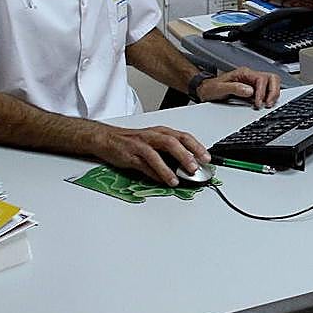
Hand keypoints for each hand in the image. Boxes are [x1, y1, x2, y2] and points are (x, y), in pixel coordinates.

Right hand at [92, 124, 209, 186]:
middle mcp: (152, 135)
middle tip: (196, 167)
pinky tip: (162, 180)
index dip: (197, 147)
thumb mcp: (154, 142)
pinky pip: (144, 164)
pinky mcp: (130, 154)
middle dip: (186, 154)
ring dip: (169, 166)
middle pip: (173, 142)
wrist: (106, 138)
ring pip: (158, 152)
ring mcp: (140, 144)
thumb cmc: (132, 141)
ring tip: (178, 178)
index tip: (207, 158)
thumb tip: (188, 166)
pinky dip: (154, 172)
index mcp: (161, 132)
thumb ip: (170, 153)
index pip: (183, 136)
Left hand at [197, 67, 280, 108]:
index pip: (261, 79)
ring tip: (267, 105)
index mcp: (244, 73)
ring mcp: (253, 83)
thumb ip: (235, 88)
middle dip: (273, 92)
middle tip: (268, 104)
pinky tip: (264, 104)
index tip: (258, 103)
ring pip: (272, 84)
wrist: (205, 90)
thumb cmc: (211, 88)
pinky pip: (267, 91)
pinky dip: (269, 97)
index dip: (262, 92)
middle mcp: (250, 76)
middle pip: (272, 78)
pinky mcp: (254, 90)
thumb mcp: (220, 88)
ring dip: (273, 95)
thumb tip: (250, 91)